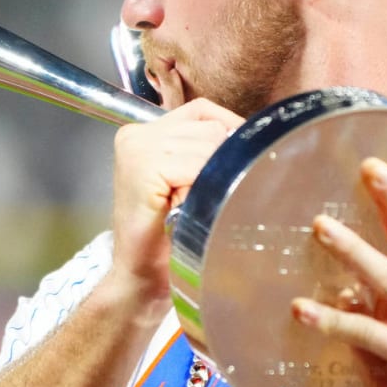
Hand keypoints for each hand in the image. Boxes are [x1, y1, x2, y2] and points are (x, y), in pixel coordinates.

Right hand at [109, 97, 242, 318]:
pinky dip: (201, 188)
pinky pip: (197, 165)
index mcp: (145, 131)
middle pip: (210, 127)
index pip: (203, 111)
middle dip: (219, 162)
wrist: (140, 276)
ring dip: (212, 178)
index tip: (235, 163)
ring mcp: (137, 147)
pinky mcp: (143, 166)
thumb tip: (250, 133)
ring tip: (190, 205)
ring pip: (209, 144)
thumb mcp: (185, 181)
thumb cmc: (167, 235)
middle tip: (200, 198)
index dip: (227, 132)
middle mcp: (136, 133)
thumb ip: (203, 150)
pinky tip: (184, 208)